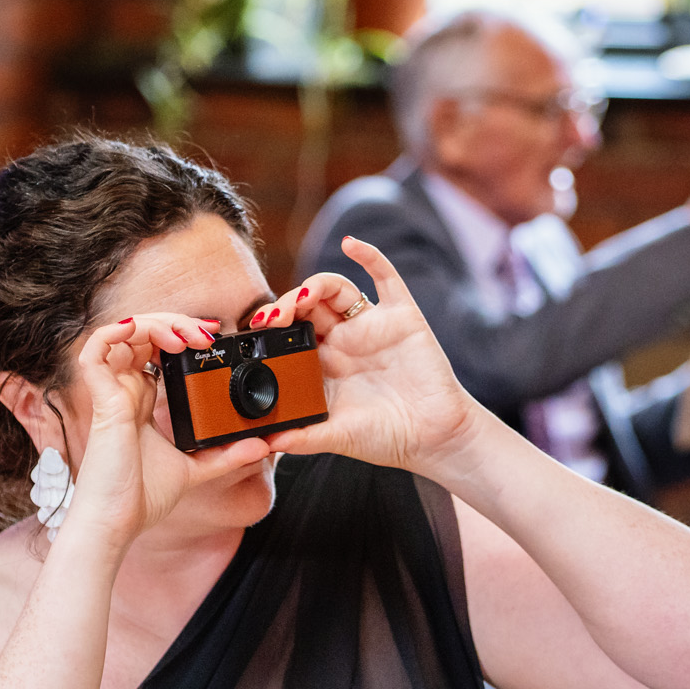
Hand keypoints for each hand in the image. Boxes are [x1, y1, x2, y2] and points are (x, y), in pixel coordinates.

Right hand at [64, 314, 268, 542]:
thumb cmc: (141, 499)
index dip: (180, 337)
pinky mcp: (100, 397)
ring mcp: (111, 392)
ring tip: (188, 337)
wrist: (117, 522)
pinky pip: (97, 347)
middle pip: (143, 335)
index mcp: (141, 403)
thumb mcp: (195, 471)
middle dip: (176, 323)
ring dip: (157, 323)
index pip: (156, 353)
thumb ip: (225, 456)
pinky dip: (120, 331)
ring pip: (124, 332)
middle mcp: (125, 392)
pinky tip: (149, 335)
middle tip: (207, 333)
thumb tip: (262, 446)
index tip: (211, 339)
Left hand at [253, 237, 481, 475]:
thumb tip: (267, 444)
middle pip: (307, 307)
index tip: (254, 333)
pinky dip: (369, 256)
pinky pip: (386, 277)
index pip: (289, 333)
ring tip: (301, 296)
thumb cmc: (387, 438)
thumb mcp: (338, 437)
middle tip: (271, 317)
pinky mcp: (402, 317)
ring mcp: (372, 326)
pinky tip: (350, 244)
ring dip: (314, 285)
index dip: (272, 327)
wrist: (435, 438)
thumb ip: (304, 438)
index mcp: (324, 364)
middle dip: (286, 305)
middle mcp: (344, 339)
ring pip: (336, 290)